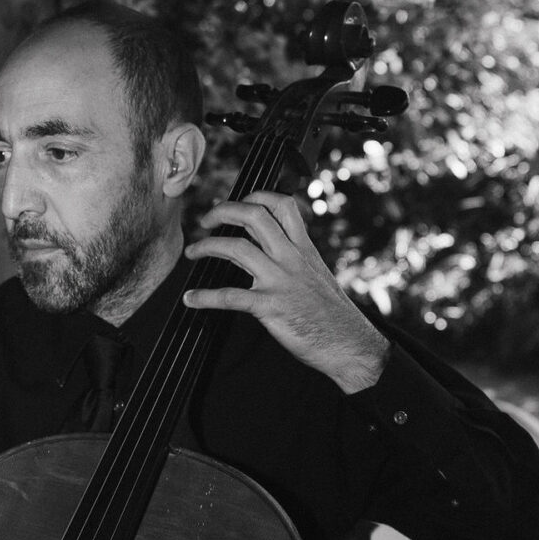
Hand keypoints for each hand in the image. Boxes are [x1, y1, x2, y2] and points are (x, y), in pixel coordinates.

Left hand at [183, 192, 389, 393]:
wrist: (348, 343)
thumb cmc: (330, 312)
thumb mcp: (312, 274)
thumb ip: (284, 256)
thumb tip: (247, 245)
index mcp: (303, 248)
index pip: (281, 204)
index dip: (255, 196)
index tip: (235, 205)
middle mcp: (291, 258)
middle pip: (254, 216)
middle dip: (223, 211)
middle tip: (206, 220)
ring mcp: (280, 281)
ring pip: (237, 248)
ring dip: (207, 247)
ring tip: (192, 253)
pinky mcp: (271, 307)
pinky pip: (230, 297)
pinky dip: (205, 297)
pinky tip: (190, 299)